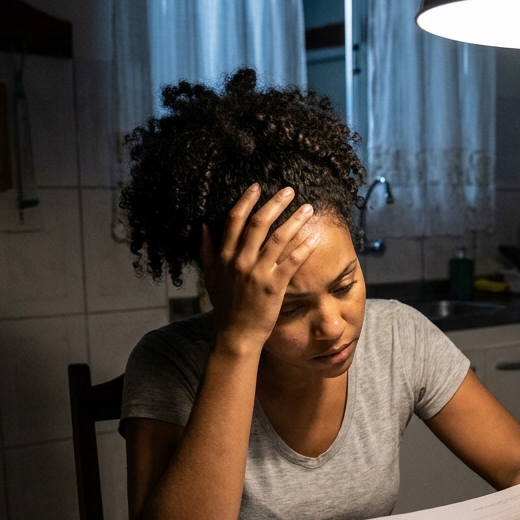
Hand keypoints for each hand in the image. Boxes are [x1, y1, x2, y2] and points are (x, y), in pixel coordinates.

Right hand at [200, 184, 319, 352]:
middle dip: (275, 203)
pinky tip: (315, 236)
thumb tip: (203, 225)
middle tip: (289, 190)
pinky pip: (292, 261)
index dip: (246, 200)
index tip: (257, 186)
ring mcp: (257, 273)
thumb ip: (206, 249)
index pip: (234, 220)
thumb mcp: (210, 275)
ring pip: (278, 238)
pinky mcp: (274, 286)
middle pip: (258, 223)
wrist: (236, 333)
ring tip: (308, 207)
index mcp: (223, 256)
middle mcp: (239, 261)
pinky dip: (304, 247)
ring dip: (295, 219)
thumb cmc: (225, 305)